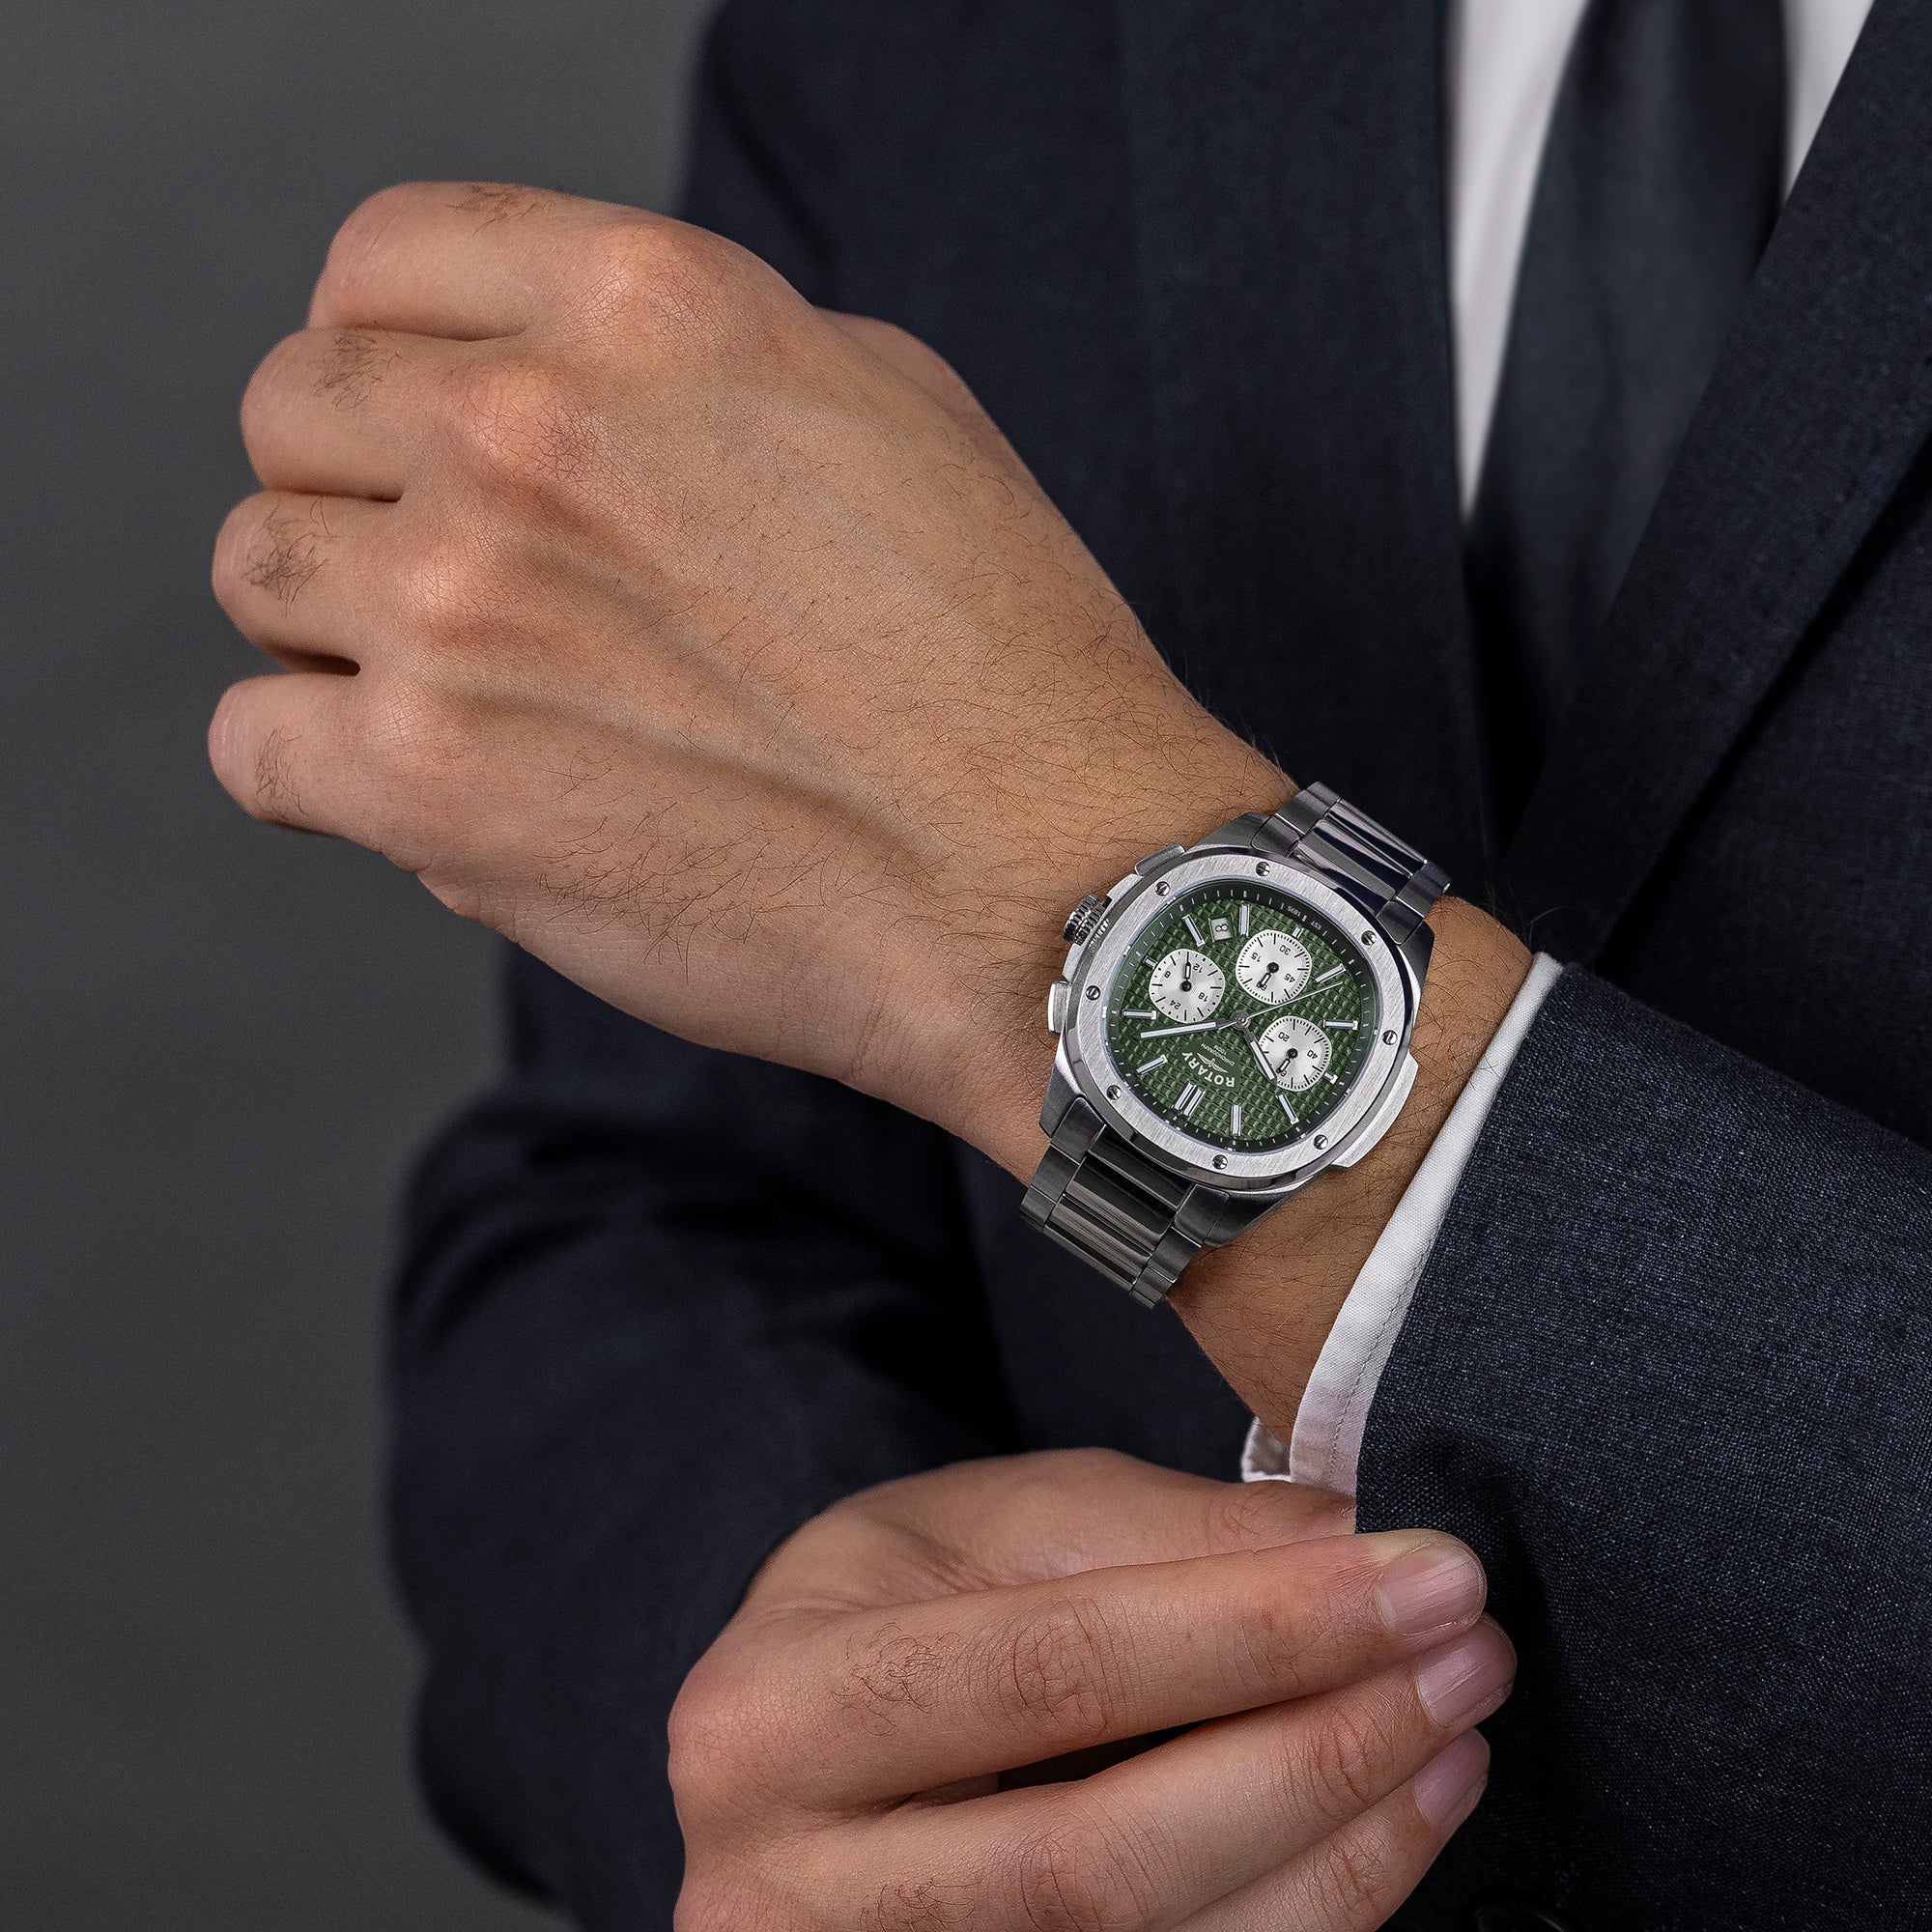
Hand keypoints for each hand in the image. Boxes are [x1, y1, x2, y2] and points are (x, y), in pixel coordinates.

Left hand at [210, 182, 1531, 1438]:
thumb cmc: (1003, 672)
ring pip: (259, 574)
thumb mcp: (888, 412)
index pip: (381, 261)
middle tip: (458, 583)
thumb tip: (569, 389)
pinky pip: (254, 746)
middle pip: (295, 412)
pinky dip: (322, 769)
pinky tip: (433, 791)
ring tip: (466, 697)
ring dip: (338, 630)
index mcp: (646, 310)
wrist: (1048, 892)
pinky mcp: (426, 784)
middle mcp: (528, 432)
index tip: (422, 426)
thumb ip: (693, 367)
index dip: (390, 349)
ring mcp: (458, 607)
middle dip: (359, 490)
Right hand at [671, 1450, 1511, 1928]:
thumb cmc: (882, 1619)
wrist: (783, 1768)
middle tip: (1466, 1655)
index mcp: (772, 1718)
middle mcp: (789, 1898)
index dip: (1256, 1629)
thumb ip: (1151, 1533)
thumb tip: (1345, 1543)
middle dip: (1319, 1749)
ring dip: (1343, 1852)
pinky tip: (1387, 1829)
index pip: (1048, 1674)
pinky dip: (1306, 1919)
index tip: (1421, 1573)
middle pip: (1103, 1860)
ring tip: (1452, 1734)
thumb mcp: (974, 1528)